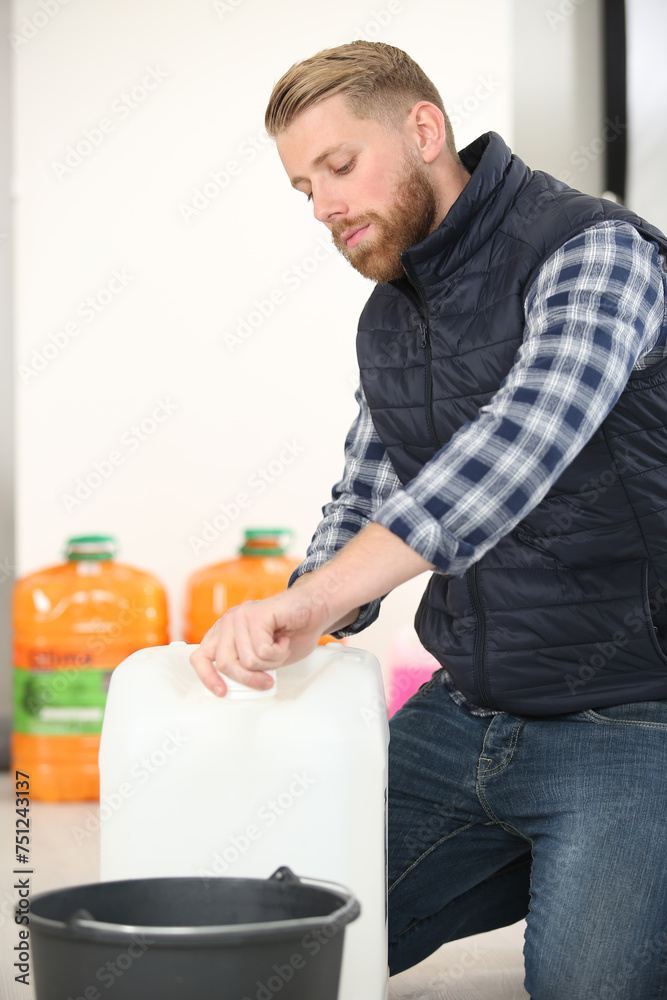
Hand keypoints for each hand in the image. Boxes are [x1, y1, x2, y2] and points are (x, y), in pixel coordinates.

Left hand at [189, 585, 333, 696]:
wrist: (315, 608)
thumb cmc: (292, 632)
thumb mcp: (264, 659)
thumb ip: (247, 669)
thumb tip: (237, 689)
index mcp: (224, 634)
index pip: (199, 658)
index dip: (208, 678)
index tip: (222, 692)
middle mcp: (228, 623)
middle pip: (225, 664)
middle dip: (250, 678)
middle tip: (268, 679)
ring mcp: (239, 616)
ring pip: (247, 661)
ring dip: (271, 662)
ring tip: (280, 647)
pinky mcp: (255, 614)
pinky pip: (262, 650)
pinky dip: (280, 652)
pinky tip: (284, 638)